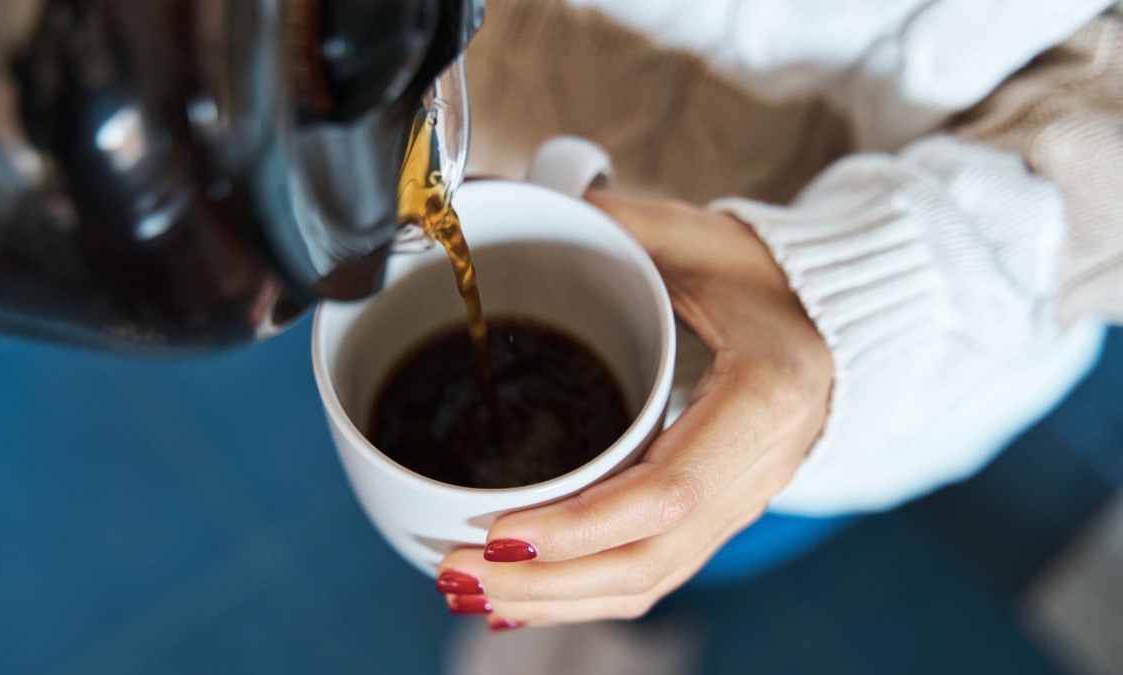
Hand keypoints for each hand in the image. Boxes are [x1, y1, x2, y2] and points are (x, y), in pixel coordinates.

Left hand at [434, 190, 832, 628]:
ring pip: (647, 582)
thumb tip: (514, 197)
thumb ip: (617, 223)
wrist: (838, 319)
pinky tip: (525, 599)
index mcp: (763, 399)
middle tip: (455, 572)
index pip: (667, 491)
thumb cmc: (772, 276)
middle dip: (545, 583)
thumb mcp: (701, 237)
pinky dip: (584, 595)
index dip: (579, 524)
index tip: (497, 531)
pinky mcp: (720, 515)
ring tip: (471, 593)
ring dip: (554, 601)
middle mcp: (759, 470)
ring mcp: (742, 503)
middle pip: (648, 560)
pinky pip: (653, 574)